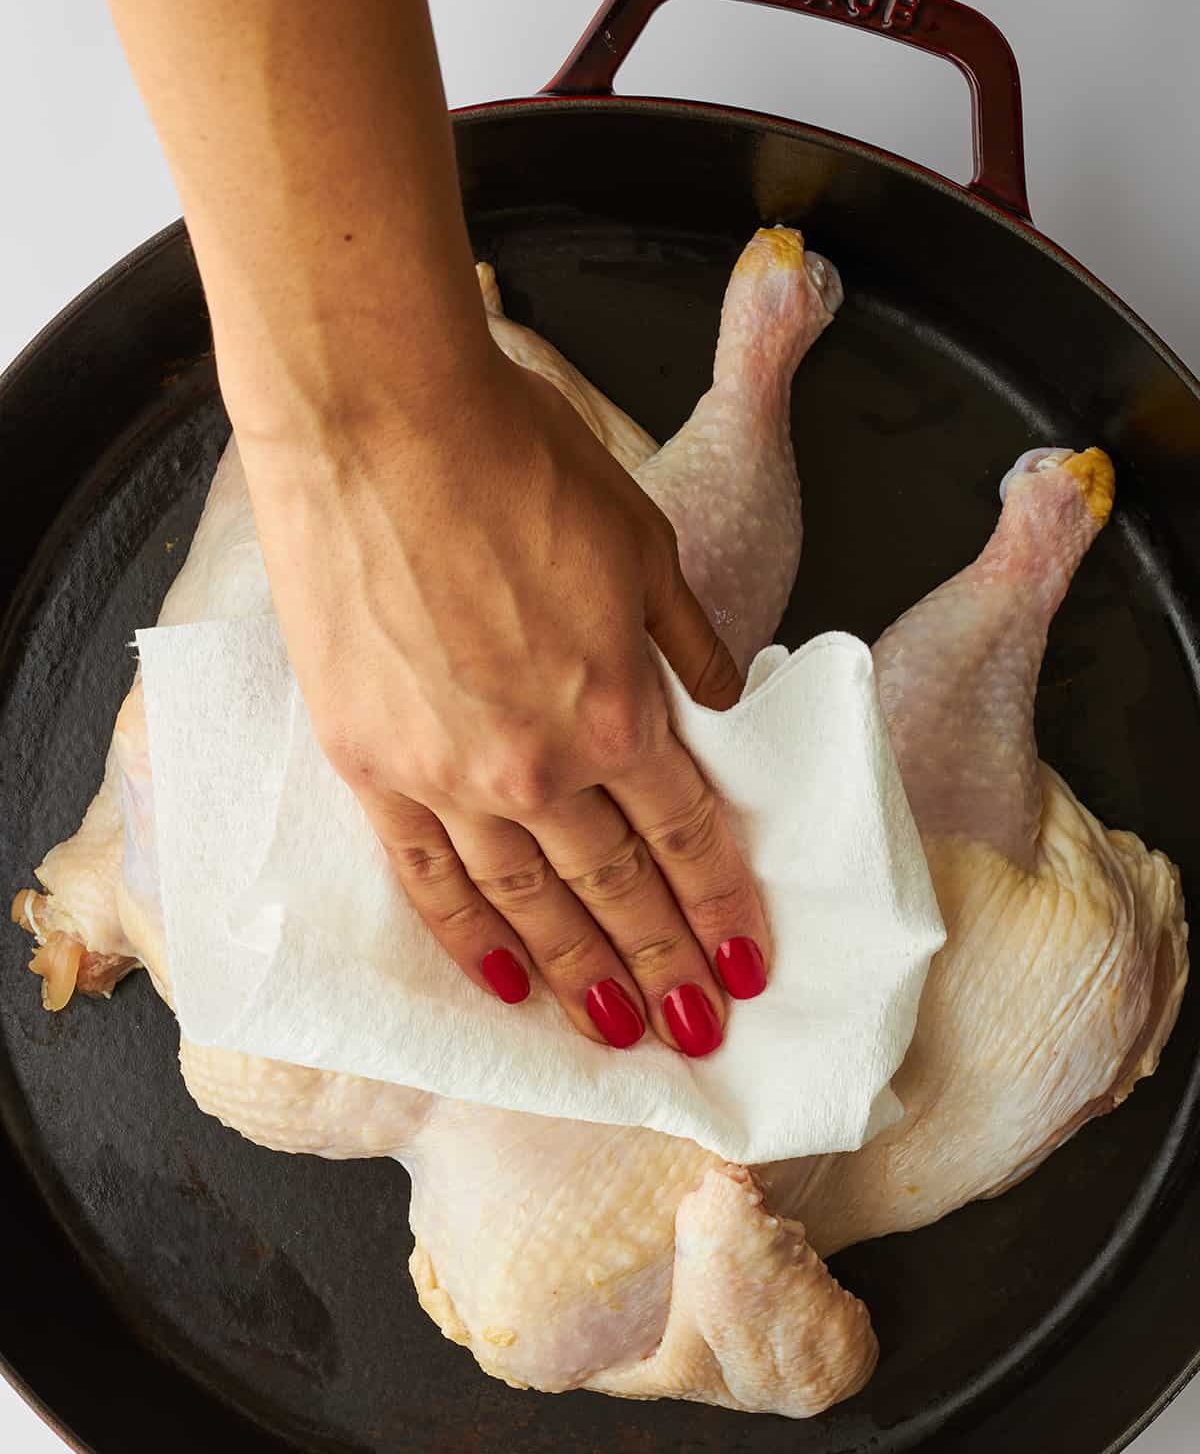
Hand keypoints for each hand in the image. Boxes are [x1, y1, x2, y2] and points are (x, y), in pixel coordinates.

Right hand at [241, 349, 771, 1054]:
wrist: (376, 420)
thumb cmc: (514, 458)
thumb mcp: (643, 541)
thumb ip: (685, 641)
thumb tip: (721, 697)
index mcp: (620, 710)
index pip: (688, 836)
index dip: (723, 907)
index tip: (749, 963)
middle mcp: (539, 766)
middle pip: (617, 889)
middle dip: (665, 966)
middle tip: (693, 1030)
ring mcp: (448, 777)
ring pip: (527, 905)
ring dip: (579, 976)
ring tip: (615, 1032)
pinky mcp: (371, 768)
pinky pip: (426, 880)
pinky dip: (469, 939)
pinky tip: (505, 985)